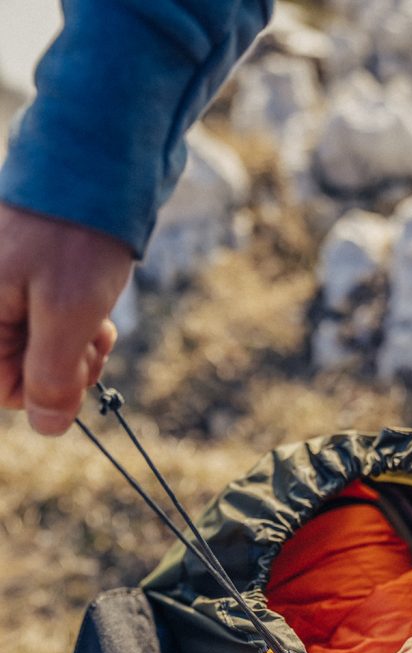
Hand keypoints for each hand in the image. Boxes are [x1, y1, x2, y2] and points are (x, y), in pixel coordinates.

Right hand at [0, 203, 133, 433]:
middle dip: (69, 364)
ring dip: (80, 344)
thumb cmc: (77, 236)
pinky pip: (52, 320)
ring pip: (44, 347)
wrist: (97, 162)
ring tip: (99, 318)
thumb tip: (48, 428)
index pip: (5, 390)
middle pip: (25, 370)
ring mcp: (7, 289)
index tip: (79, 365)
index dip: (48, 390)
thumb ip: (52, 376)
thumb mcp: (68, 315)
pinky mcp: (29, 278)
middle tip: (94, 336)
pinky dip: (80, 322)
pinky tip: (98, 307)